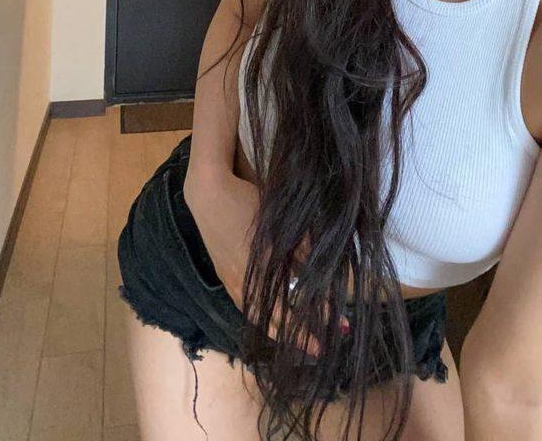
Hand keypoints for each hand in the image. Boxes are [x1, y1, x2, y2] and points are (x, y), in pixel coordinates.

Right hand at [185, 170, 349, 356]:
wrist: (207, 194)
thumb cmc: (246, 203)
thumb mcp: (278, 226)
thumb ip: (301, 250)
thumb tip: (325, 274)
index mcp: (259, 271)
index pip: (288, 311)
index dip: (310, 325)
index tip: (334, 331)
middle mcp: (244, 283)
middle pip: (272, 322)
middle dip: (297, 336)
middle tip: (320, 348)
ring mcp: (231, 281)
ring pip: (257, 317)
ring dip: (279, 330)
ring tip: (297, 337)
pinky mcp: (225, 275)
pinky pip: (245, 306)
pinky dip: (261, 317)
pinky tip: (271, 319)